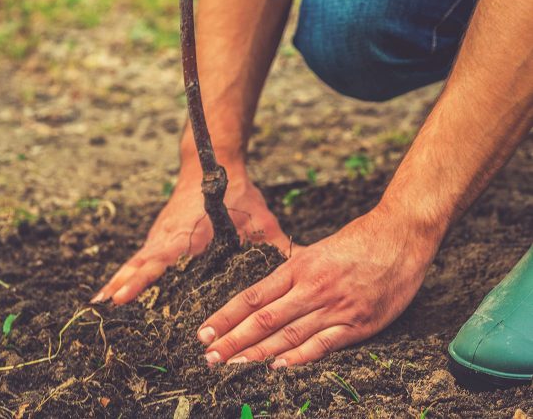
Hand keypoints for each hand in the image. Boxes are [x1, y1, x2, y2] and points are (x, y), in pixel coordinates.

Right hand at [92, 161, 294, 304]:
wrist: (212, 160)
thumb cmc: (238, 191)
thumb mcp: (260, 219)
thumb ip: (278, 245)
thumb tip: (305, 263)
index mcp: (191, 233)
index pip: (162, 259)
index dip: (142, 279)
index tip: (122, 297)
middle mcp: (170, 234)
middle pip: (142, 262)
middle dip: (123, 284)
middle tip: (103, 309)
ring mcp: (163, 232)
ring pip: (137, 258)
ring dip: (120, 278)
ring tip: (101, 304)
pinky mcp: (162, 231)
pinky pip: (142, 253)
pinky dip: (129, 269)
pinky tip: (119, 285)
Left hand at [197, 205, 440, 365]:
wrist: (400, 236)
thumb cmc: (358, 240)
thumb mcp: (319, 249)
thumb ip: (295, 271)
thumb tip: (269, 289)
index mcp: (299, 267)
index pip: (253, 296)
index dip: (227, 316)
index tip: (205, 332)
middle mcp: (311, 287)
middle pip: (264, 318)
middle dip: (233, 340)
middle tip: (208, 357)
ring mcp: (335, 307)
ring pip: (288, 334)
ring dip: (257, 352)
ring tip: (231, 365)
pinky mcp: (358, 324)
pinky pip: (324, 344)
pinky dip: (299, 358)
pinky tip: (277, 367)